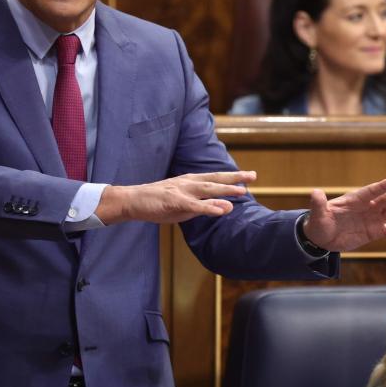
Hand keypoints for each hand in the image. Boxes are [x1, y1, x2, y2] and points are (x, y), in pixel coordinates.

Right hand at [96, 171, 255, 224]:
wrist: (132, 201)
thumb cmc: (158, 203)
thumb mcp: (183, 205)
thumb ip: (203, 206)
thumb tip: (224, 208)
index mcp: (190, 181)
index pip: (215, 177)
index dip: (232, 176)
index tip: (249, 176)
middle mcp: (188, 183)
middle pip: (215, 179)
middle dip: (235, 177)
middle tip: (253, 176)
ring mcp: (181, 191)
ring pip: (207, 189)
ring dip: (225, 190)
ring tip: (242, 191)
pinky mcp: (174, 202)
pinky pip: (195, 205)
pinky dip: (209, 207)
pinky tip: (222, 209)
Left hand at [303, 176, 385, 251]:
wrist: (322, 238)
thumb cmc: (319, 223)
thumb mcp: (317, 215)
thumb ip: (318, 204)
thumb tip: (315, 192)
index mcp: (355, 199)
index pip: (372, 190)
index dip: (384, 185)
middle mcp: (367, 206)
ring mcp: (373, 218)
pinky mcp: (375, 231)